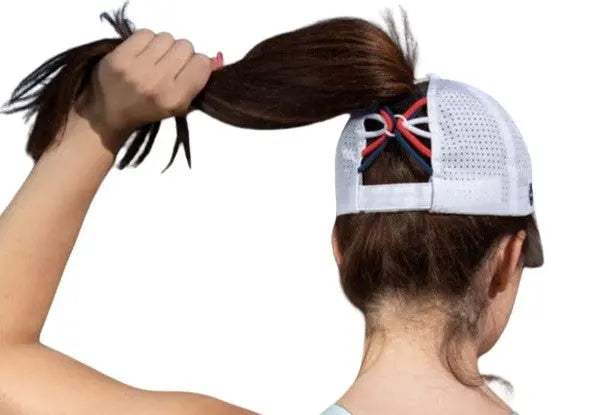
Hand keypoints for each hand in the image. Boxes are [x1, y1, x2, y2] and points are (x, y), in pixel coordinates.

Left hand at [74, 29, 222, 148]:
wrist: (109, 115)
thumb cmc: (148, 110)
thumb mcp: (179, 105)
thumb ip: (199, 83)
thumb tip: (217, 58)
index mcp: (175, 100)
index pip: (201, 63)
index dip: (197, 64)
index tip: (188, 71)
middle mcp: (156, 85)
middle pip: (185, 46)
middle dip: (180, 54)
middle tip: (168, 66)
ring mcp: (136, 70)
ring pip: (166, 37)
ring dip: (163, 46)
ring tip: (153, 61)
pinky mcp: (119, 58)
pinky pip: (145, 34)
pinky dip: (146, 41)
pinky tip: (141, 55)